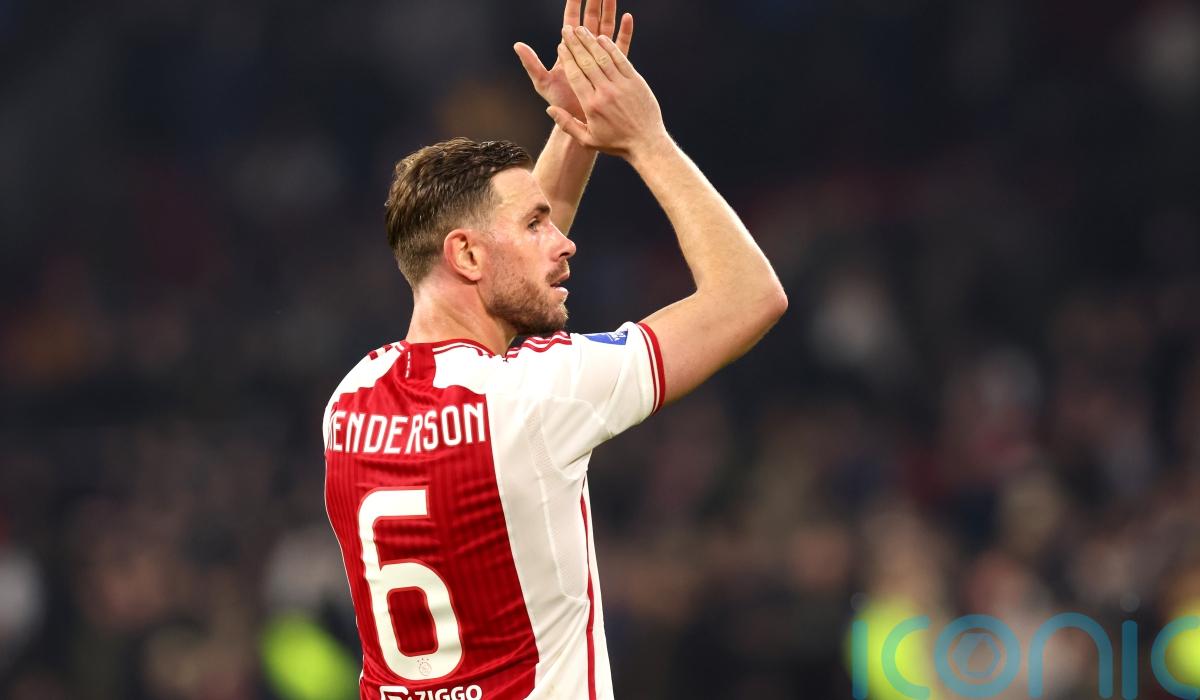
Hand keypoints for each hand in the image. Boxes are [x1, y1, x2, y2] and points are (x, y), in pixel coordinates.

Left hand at [514, 0, 632, 122]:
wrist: (580, 121)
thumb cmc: (561, 103)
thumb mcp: (543, 83)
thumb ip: (531, 64)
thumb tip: (517, 45)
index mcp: (569, 51)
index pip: (571, 21)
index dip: (574, 4)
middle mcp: (585, 51)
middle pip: (590, 20)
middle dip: (594, 2)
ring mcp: (600, 57)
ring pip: (606, 28)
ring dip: (610, 11)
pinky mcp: (614, 66)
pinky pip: (621, 45)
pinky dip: (624, 31)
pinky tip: (628, 17)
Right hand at [547, 25, 667, 158]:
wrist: (646, 143)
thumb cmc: (615, 143)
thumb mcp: (588, 140)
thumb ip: (567, 125)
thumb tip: (549, 110)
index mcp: (591, 105)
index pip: (575, 75)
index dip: (567, 58)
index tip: (561, 46)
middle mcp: (605, 92)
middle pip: (586, 62)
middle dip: (575, 44)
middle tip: (567, 30)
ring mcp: (622, 85)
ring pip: (603, 57)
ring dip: (590, 41)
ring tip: (581, 30)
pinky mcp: (636, 81)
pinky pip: (621, 59)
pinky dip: (610, 47)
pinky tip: (602, 38)